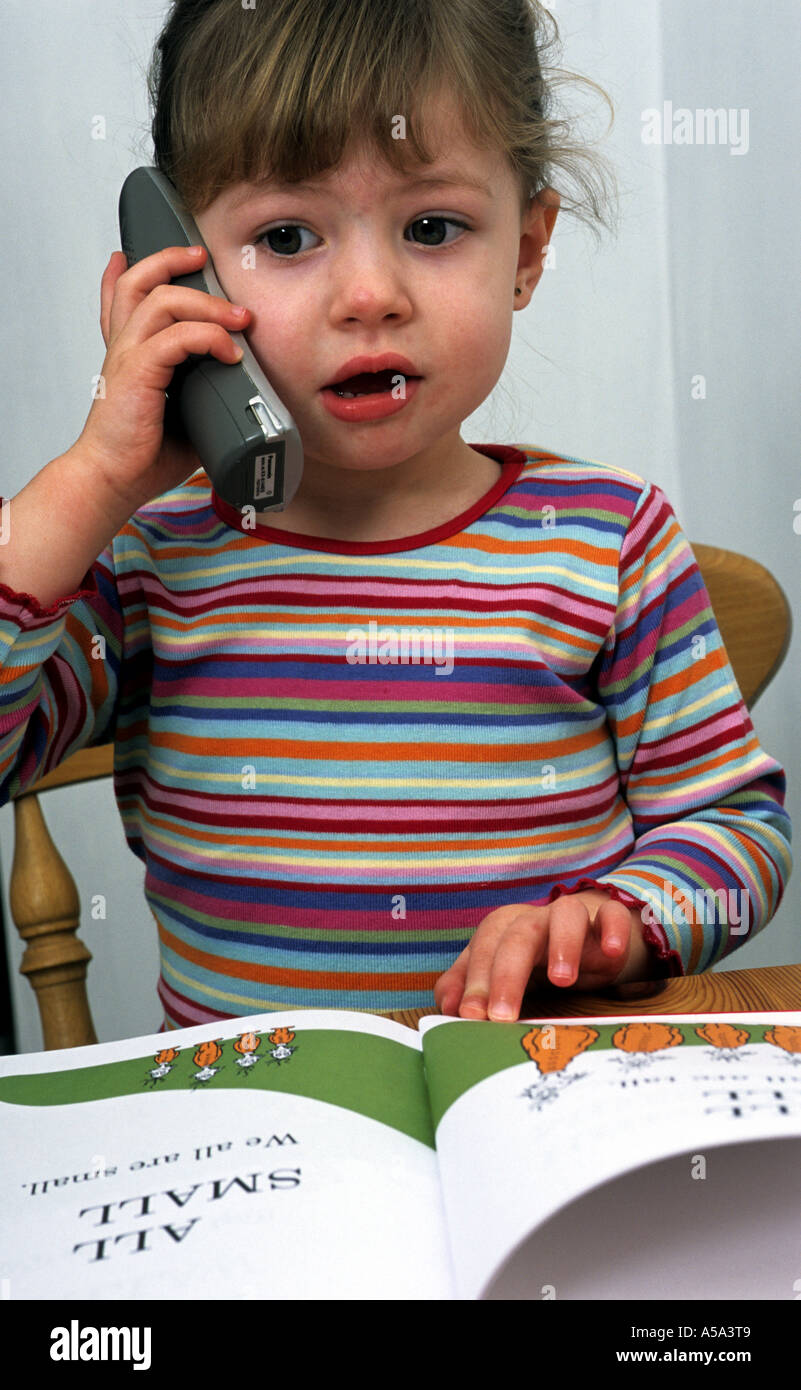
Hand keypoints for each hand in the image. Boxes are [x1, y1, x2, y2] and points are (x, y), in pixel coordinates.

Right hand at [75, 246, 250, 514]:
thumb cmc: (144, 456)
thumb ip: (205, 395)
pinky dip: (208, 337)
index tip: (167, 253)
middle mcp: (125, 347)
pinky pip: (175, 337)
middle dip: (174, 260)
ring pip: (162, 300)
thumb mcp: (185, 418)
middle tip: (207, 259)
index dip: (136, 267)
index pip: (123, 297)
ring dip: (207, 302)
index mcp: (130, 354)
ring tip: (240, 316)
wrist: (113, 481)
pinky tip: (230, 353)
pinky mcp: (137, 373)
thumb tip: (244, 396)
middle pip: (140, 281)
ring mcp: (128, 357)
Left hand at [434, 890, 649, 1020]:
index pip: (484, 949)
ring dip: (562, 944)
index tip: (470, 1016)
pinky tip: (611, 952)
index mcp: (504, 929)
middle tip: (502, 1015)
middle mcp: (536, 918)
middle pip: (518, 936)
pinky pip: (613, 915)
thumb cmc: (537, 959)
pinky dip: (612, 929)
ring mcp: (575, 916)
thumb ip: (469, 985)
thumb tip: (448, 1007)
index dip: (475, 981)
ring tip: (561, 980)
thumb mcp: (501, 972)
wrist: (589, 935)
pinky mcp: (609, 920)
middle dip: (508, 975)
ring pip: (566, 915)